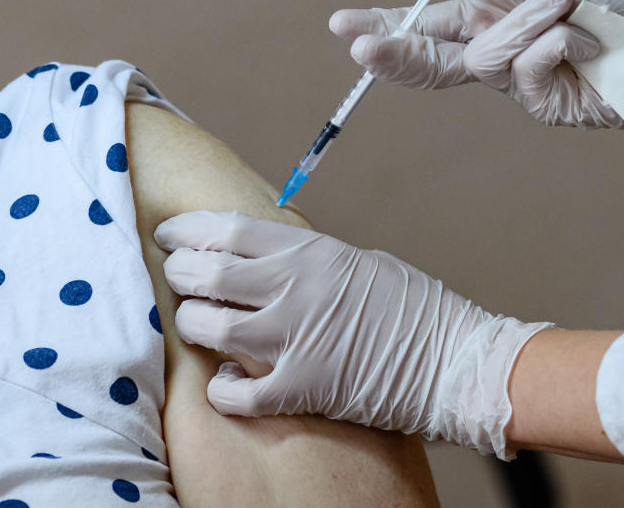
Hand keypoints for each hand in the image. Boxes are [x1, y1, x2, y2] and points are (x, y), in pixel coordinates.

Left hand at [154, 210, 551, 459]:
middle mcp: (296, 289)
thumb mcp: (359, 262)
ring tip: (199, 325)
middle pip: (207, 274)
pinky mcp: (302, 388)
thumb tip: (263, 259)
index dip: (188, 230)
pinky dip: (222, 391)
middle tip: (179, 278)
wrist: (451, 360)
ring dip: (194, 326)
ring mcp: (297, 340)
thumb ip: (308, 259)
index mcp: (312, 252)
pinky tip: (226, 384)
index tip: (171, 235)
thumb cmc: (412, 308)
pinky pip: (237, 395)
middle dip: (180, 275)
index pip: (227, 230)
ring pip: (209, 328)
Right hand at [329, 0, 623, 127]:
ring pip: (485, 58)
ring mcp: (521, 83)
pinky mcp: (545, 106)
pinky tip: (581, 41)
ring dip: (526, 25)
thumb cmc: (622, 5)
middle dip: (396, 49)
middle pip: (431, 57)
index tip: (342, 24)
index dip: (385, 24)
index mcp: (493, 16)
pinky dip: (552, 45)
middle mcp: (500, 50)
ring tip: (567, 9)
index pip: (425, 24)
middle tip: (362, 43)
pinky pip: (523, 72)